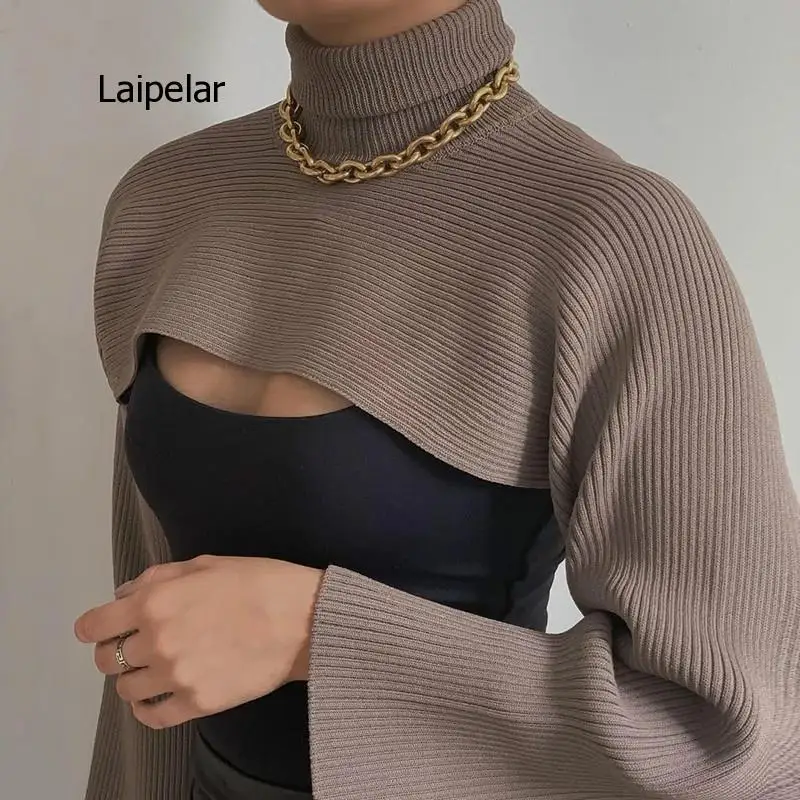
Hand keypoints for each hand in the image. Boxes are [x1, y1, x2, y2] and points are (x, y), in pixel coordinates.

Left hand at [74, 555, 323, 728]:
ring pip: (127, 689)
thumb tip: (125, 595)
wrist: (302, 619)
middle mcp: (157, 641)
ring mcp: (176, 676)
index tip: (102, 629)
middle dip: (116, 650)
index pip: (94, 625)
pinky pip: (152, 717)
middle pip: (107, 660)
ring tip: (157, 669)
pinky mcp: (197, 704)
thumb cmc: (257, 581)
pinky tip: (158, 697)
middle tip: (137, 646)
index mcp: (155, 602)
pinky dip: (147, 708)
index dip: (94, 627)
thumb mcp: (205, 563)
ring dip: (136, 677)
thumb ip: (158, 577)